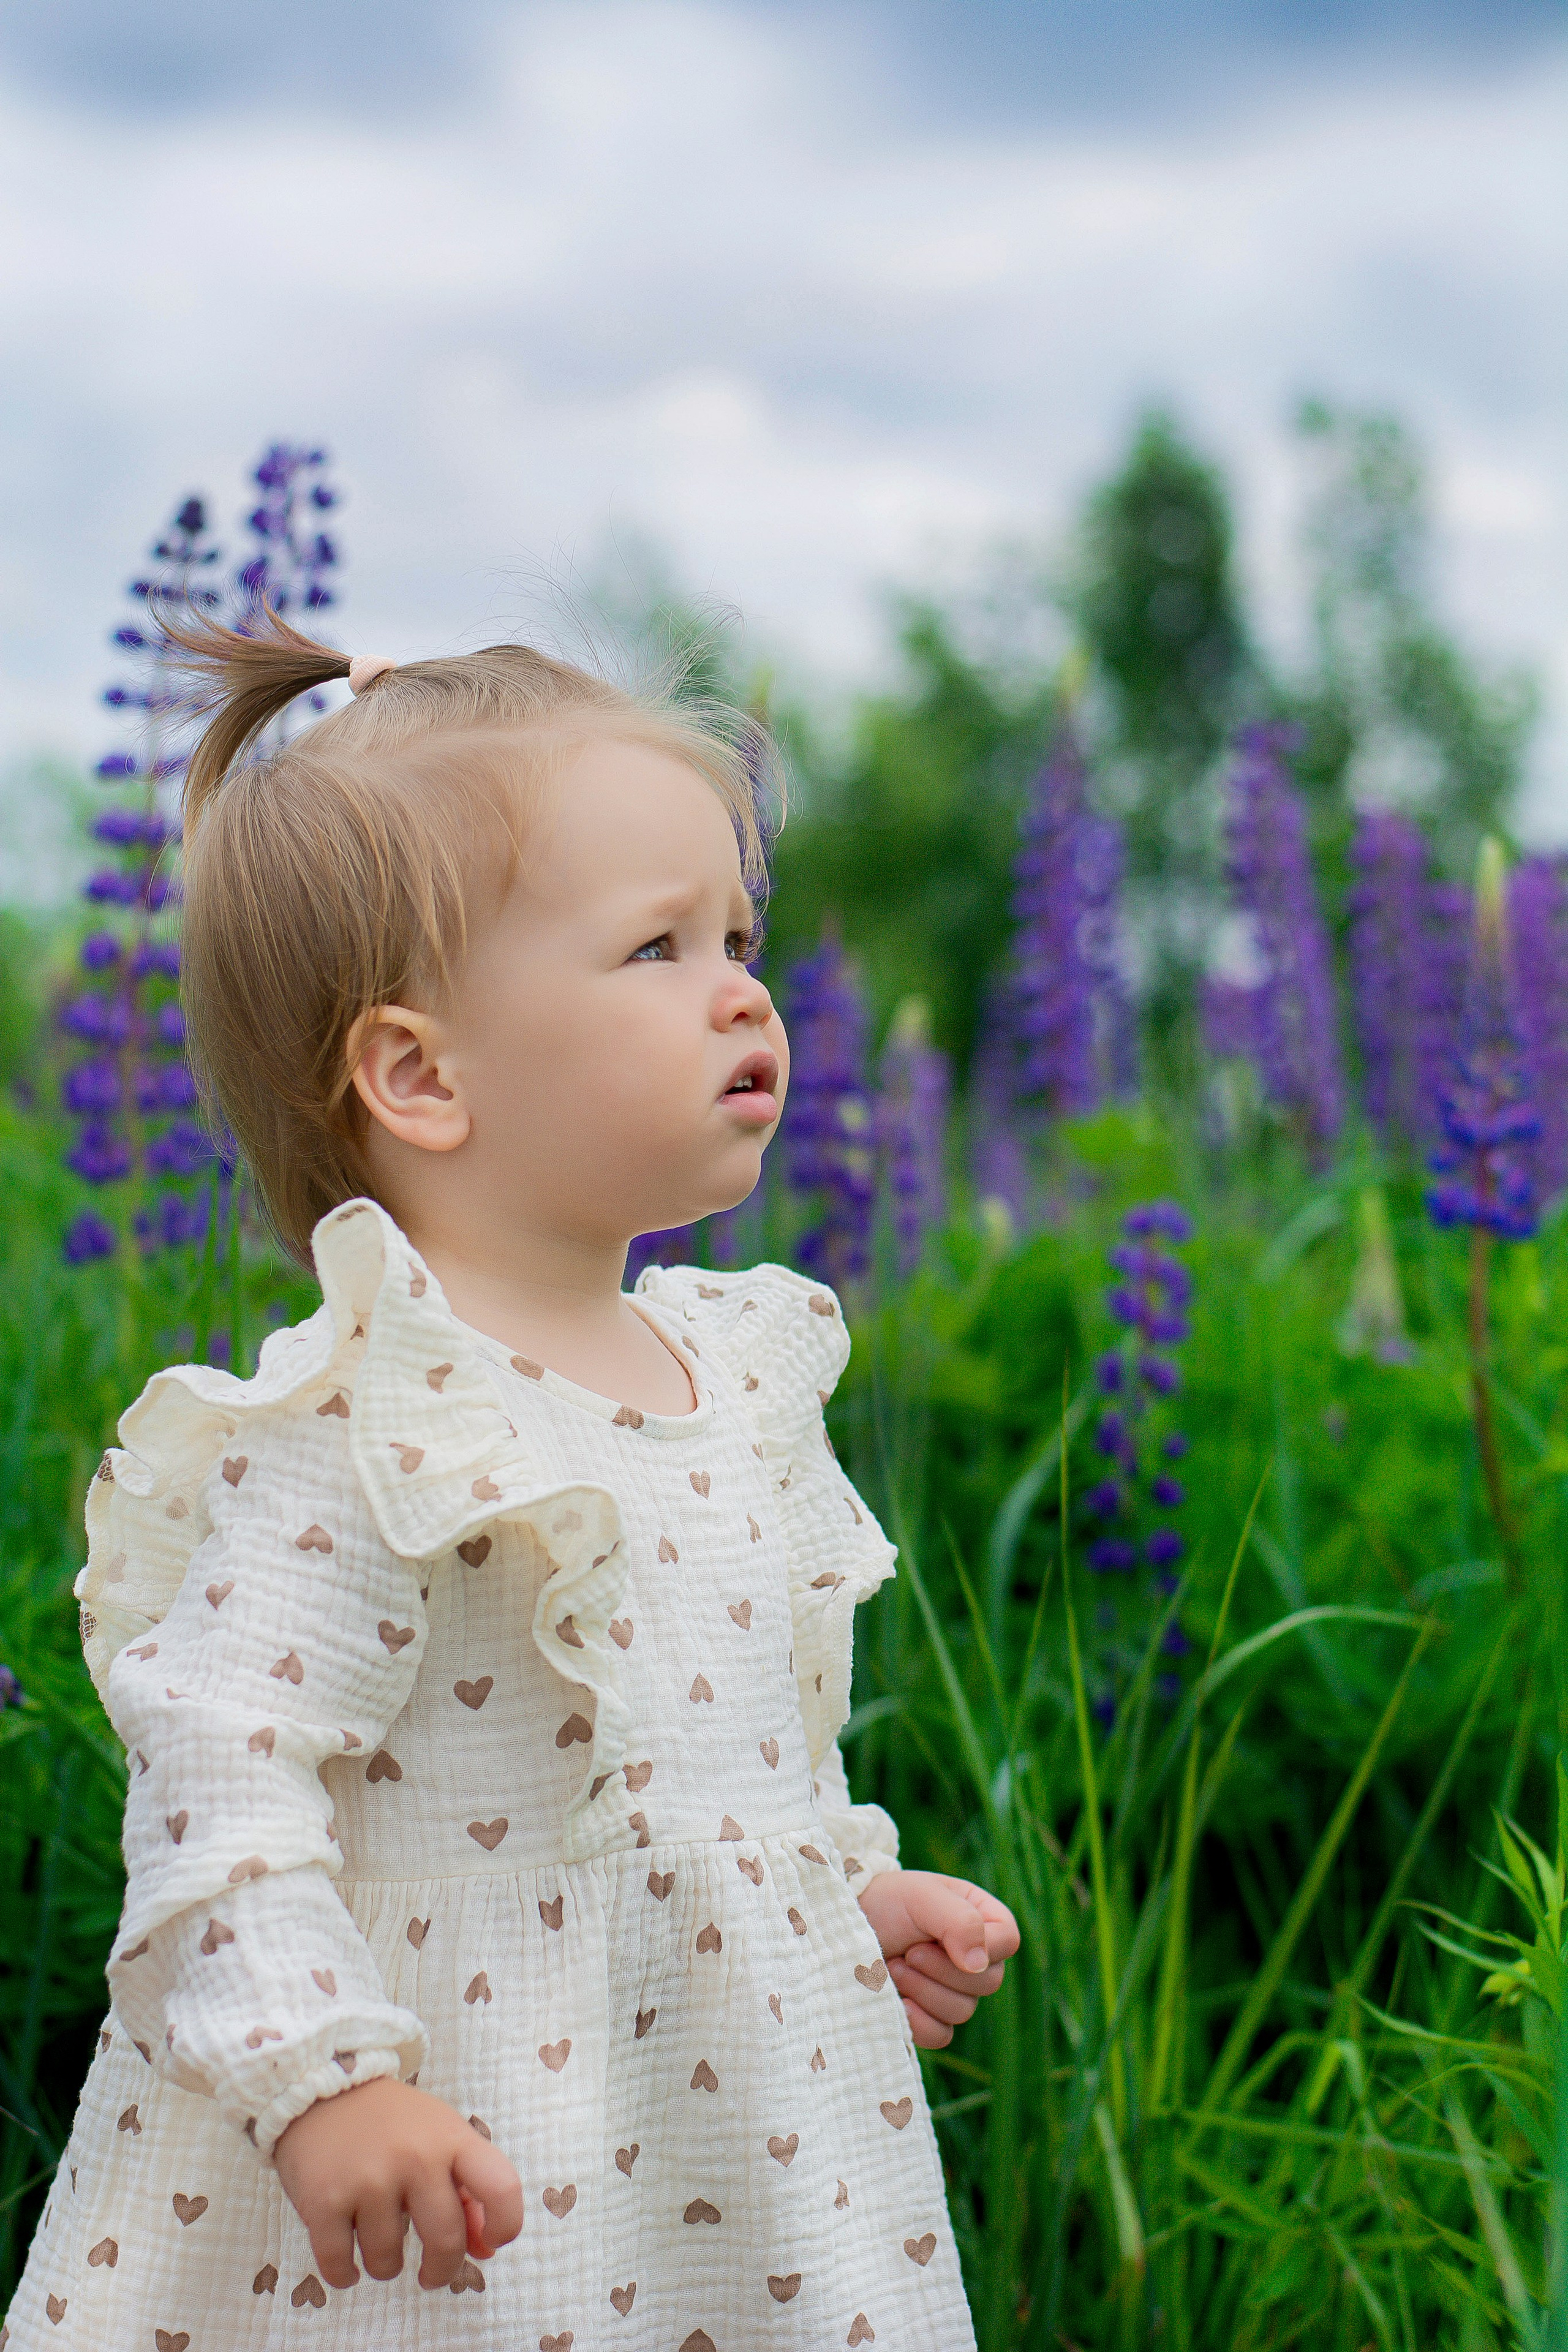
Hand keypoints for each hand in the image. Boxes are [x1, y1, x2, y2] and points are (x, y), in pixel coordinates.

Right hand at [274, 2076, 522, 2289]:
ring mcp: (368, 2179)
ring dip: (386, 2266)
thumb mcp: (441, 2140)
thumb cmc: (394, 2125)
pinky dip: (345, 2275)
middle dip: (441, 2271)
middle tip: (431, 2273)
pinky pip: (339, 2265)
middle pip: (445, 2240)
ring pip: (387, 2260)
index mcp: (452, 2138)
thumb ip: (469, 2195)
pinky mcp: (324, 2200)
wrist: (325, 2091)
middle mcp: (415, 2157)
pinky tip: (349, 2262)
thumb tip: (486, 2252)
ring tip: (380, 2245)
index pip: (501, 2186)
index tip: (492, 2242)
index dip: (506, 2224)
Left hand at [857, 1869, 1019, 2049]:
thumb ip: (959, 1921)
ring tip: (895, 1967)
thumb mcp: (921, 1896)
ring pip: (963, 2010)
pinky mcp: (930, 2017)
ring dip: (923, 1989)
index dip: (979, 1946)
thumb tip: (978, 1966)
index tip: (934, 1936)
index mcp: (981, 1919)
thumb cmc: (885, 1902)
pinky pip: (942, 2035)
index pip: (1007, 1941)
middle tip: (909, 1952)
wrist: (841, 1929)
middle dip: (941, 1969)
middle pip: (987, 1982)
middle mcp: (973, 1957)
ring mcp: (952, 1990)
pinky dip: (918, 2021)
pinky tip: (898, 2002)